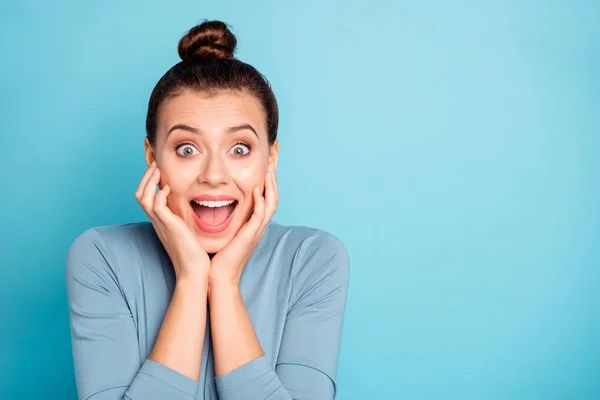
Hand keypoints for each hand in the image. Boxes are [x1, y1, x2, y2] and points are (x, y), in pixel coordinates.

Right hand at [135, 161, 209, 283]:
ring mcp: (160, 224)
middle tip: (155, 164)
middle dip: (146, 177)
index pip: (147, 197)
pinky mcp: (168, 226)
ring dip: (149, 181)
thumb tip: (191, 210)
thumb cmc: (194, 254)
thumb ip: (185, 220)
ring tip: (158, 169)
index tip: (159, 170)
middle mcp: (157, 221)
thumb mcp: (188, 232)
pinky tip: (168, 189)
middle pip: (140, 194)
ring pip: (143, 197)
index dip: (149, 182)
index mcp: (161, 222)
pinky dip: (159, 194)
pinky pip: (156, 206)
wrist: (194, 271)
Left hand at [208, 161, 278, 287]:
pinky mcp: (251, 235)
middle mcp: (258, 226)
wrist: (218, 276)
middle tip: (272, 160)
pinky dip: (261, 201)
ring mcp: (257, 231)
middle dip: (273, 178)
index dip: (267, 181)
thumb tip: (214, 203)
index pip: (265, 198)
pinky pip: (261, 215)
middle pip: (273, 197)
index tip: (264, 165)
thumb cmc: (217, 256)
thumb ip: (224, 218)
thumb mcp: (224, 232)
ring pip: (272, 204)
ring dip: (271, 185)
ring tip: (268, 169)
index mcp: (253, 224)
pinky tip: (257, 190)